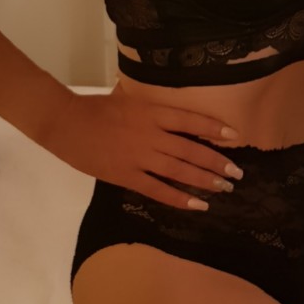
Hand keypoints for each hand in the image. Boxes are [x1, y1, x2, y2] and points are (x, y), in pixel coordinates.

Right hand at [45, 84, 243, 207]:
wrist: (66, 123)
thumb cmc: (96, 108)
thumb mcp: (128, 99)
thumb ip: (150, 107)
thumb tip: (170, 112)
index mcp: (152, 112)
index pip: (191, 121)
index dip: (214, 129)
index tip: (235, 137)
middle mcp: (151, 134)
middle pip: (191, 150)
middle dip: (217, 163)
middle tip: (237, 173)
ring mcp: (140, 157)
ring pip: (180, 171)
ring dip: (205, 181)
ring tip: (225, 188)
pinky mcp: (126, 175)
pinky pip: (158, 189)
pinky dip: (179, 198)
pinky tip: (198, 205)